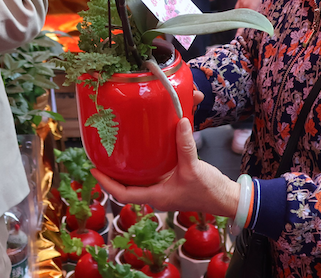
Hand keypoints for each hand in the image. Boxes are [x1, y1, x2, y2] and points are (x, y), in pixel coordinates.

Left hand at [92, 118, 239, 216]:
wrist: (226, 199)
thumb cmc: (209, 191)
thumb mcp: (194, 167)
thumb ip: (185, 144)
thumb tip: (180, 120)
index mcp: (156, 196)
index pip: (123, 194)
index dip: (107, 183)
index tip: (94, 171)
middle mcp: (156, 195)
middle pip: (126, 187)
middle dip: (112, 175)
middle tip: (101, 157)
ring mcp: (163, 190)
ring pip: (138, 181)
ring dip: (127, 170)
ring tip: (115, 153)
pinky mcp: (171, 183)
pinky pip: (151, 174)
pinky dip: (144, 165)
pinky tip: (142, 151)